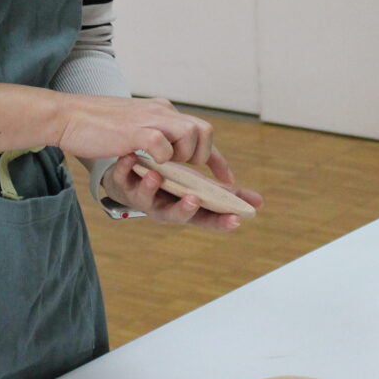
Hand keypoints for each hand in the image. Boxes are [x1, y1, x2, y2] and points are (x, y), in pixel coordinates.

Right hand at [54, 94, 215, 168]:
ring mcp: (150, 119)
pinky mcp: (136, 132)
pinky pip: (164, 146)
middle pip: (204, 130)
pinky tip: (148, 164)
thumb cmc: (95, 126)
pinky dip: (162, 159)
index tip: (226, 179)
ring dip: (183, 156)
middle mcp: (161, 111)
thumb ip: (152, 133)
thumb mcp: (133, 125)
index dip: (216, 158)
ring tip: (163, 166)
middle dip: (202, 156)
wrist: (67, 115)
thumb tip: (165, 150)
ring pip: (191, 134)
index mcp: (162, 110)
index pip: (201, 130)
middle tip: (183, 170)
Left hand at [102, 147, 262, 231]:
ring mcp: (141, 197)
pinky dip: (124, 168)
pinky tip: (130, 156)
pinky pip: (120, 178)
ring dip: (150, 188)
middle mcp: (163, 207)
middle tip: (194, 198)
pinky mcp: (122, 183)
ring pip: (143, 198)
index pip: (205, 220)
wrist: (129, 178)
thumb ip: (226, 195)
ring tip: (155, 176)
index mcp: (183, 208)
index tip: (236, 219)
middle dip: (183, 209)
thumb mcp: (200, 188)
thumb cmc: (171, 184)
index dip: (220, 222)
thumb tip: (258, 202)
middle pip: (173, 215)